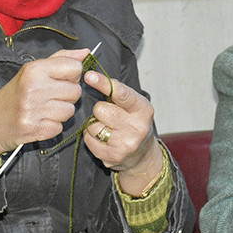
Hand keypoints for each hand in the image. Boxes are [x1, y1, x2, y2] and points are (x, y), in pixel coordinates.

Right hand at [0, 49, 89, 157]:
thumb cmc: (15, 94)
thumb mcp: (33, 71)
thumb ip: (61, 59)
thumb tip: (86, 52)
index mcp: (35, 69)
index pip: (75, 67)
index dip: (72, 75)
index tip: (60, 80)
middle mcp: (34, 87)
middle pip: (76, 91)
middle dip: (66, 96)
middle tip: (49, 97)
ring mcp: (34, 110)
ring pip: (70, 110)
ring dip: (60, 113)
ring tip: (43, 110)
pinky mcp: (34, 129)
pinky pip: (60, 127)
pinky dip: (52, 127)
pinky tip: (39, 122)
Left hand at [83, 71, 163, 196]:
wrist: (142, 154)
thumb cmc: (134, 122)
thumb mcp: (133, 104)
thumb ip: (118, 90)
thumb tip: (93, 77)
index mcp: (143, 109)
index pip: (121, 93)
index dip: (103, 83)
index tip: (89, 76)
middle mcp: (137, 127)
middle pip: (100, 109)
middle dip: (99, 109)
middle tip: (109, 114)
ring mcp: (125, 144)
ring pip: (92, 126)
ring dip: (94, 124)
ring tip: (106, 127)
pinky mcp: (113, 156)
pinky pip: (89, 140)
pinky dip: (91, 137)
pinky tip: (102, 138)